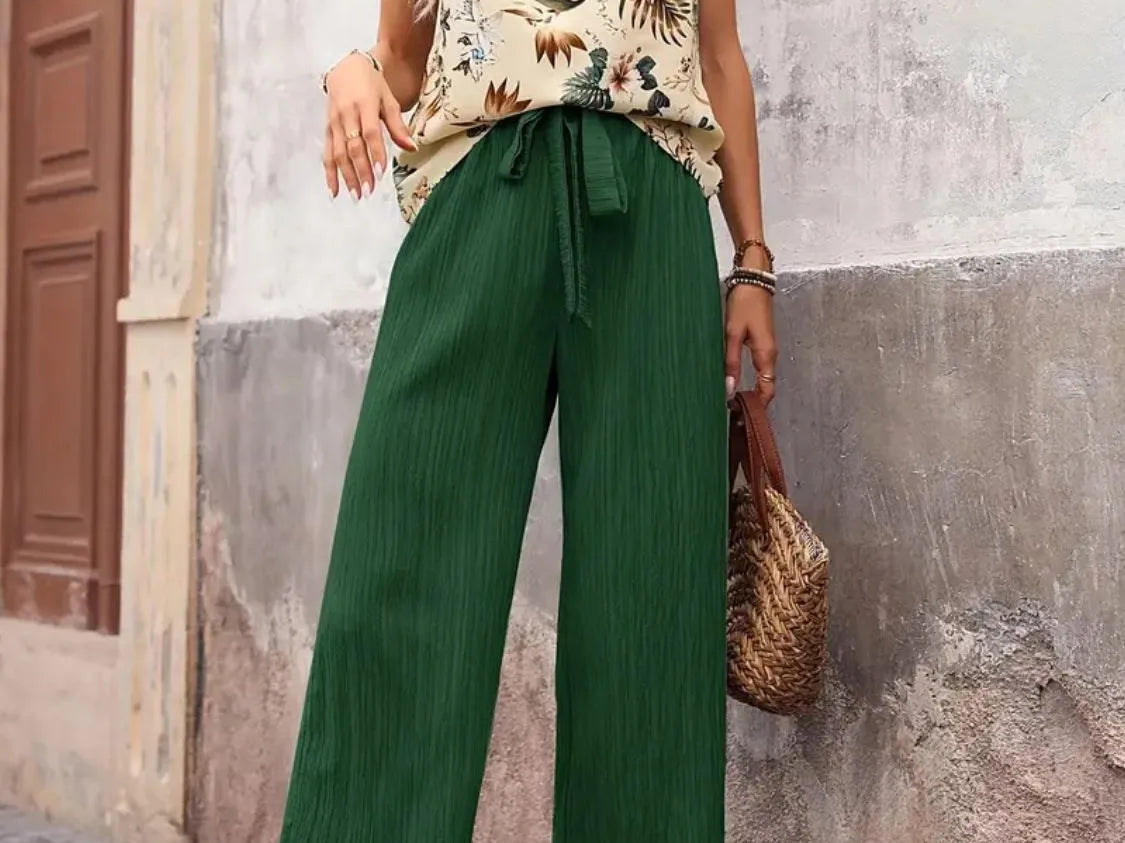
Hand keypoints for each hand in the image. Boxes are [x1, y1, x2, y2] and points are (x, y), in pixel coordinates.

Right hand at [323, 51, 416, 200]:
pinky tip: (334, 190)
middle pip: (353, 147)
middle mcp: (346, 115)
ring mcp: (335, 123)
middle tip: (369, 190)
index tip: (380, 172)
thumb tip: (412, 148)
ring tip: (356, 195)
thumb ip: (398, 126)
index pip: (370, 133)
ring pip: (338, 152)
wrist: (346, 67)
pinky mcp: (328, 129)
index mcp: (364, 105)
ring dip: (346, 176)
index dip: (375, 153)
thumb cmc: (372, 84)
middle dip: (361, 170)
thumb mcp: (389, 101)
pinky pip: (327, 153)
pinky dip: (330, 172)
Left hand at [724, 250, 777, 404]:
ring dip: (752, 391)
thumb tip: (728, 388)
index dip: (757, 407)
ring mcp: (767, 348)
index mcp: (766, 354)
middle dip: (753, 402)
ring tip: (733, 402)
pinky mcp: (762, 342)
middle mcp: (770, 354)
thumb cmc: (744, 302)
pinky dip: (751, 378)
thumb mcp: (732, 334)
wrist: (753, 278)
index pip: (767, 391)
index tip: (742, 417)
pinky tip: (736, 381)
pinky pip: (760, 367)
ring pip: (763, 378)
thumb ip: (730, 362)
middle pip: (767, 387)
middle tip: (734, 414)